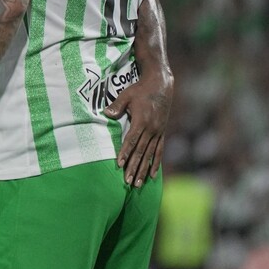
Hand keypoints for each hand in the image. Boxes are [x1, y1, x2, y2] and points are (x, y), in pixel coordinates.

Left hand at [103, 69, 171, 186]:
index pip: (131, 140)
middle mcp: (151, 129)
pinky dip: (155, 163)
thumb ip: (117, 106)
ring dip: (143, 170)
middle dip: (133, 167)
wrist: (161, 84)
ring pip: (150, 155)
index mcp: (141, 121)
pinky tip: (152, 175)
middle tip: (127, 181)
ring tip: (138, 183)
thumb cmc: (141, 89)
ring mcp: (158, 132)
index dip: (125, 153)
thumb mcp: (127, 95)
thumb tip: (105, 114)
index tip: (119, 164)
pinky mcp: (162, 132)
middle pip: (141, 152)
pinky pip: (159, 151)